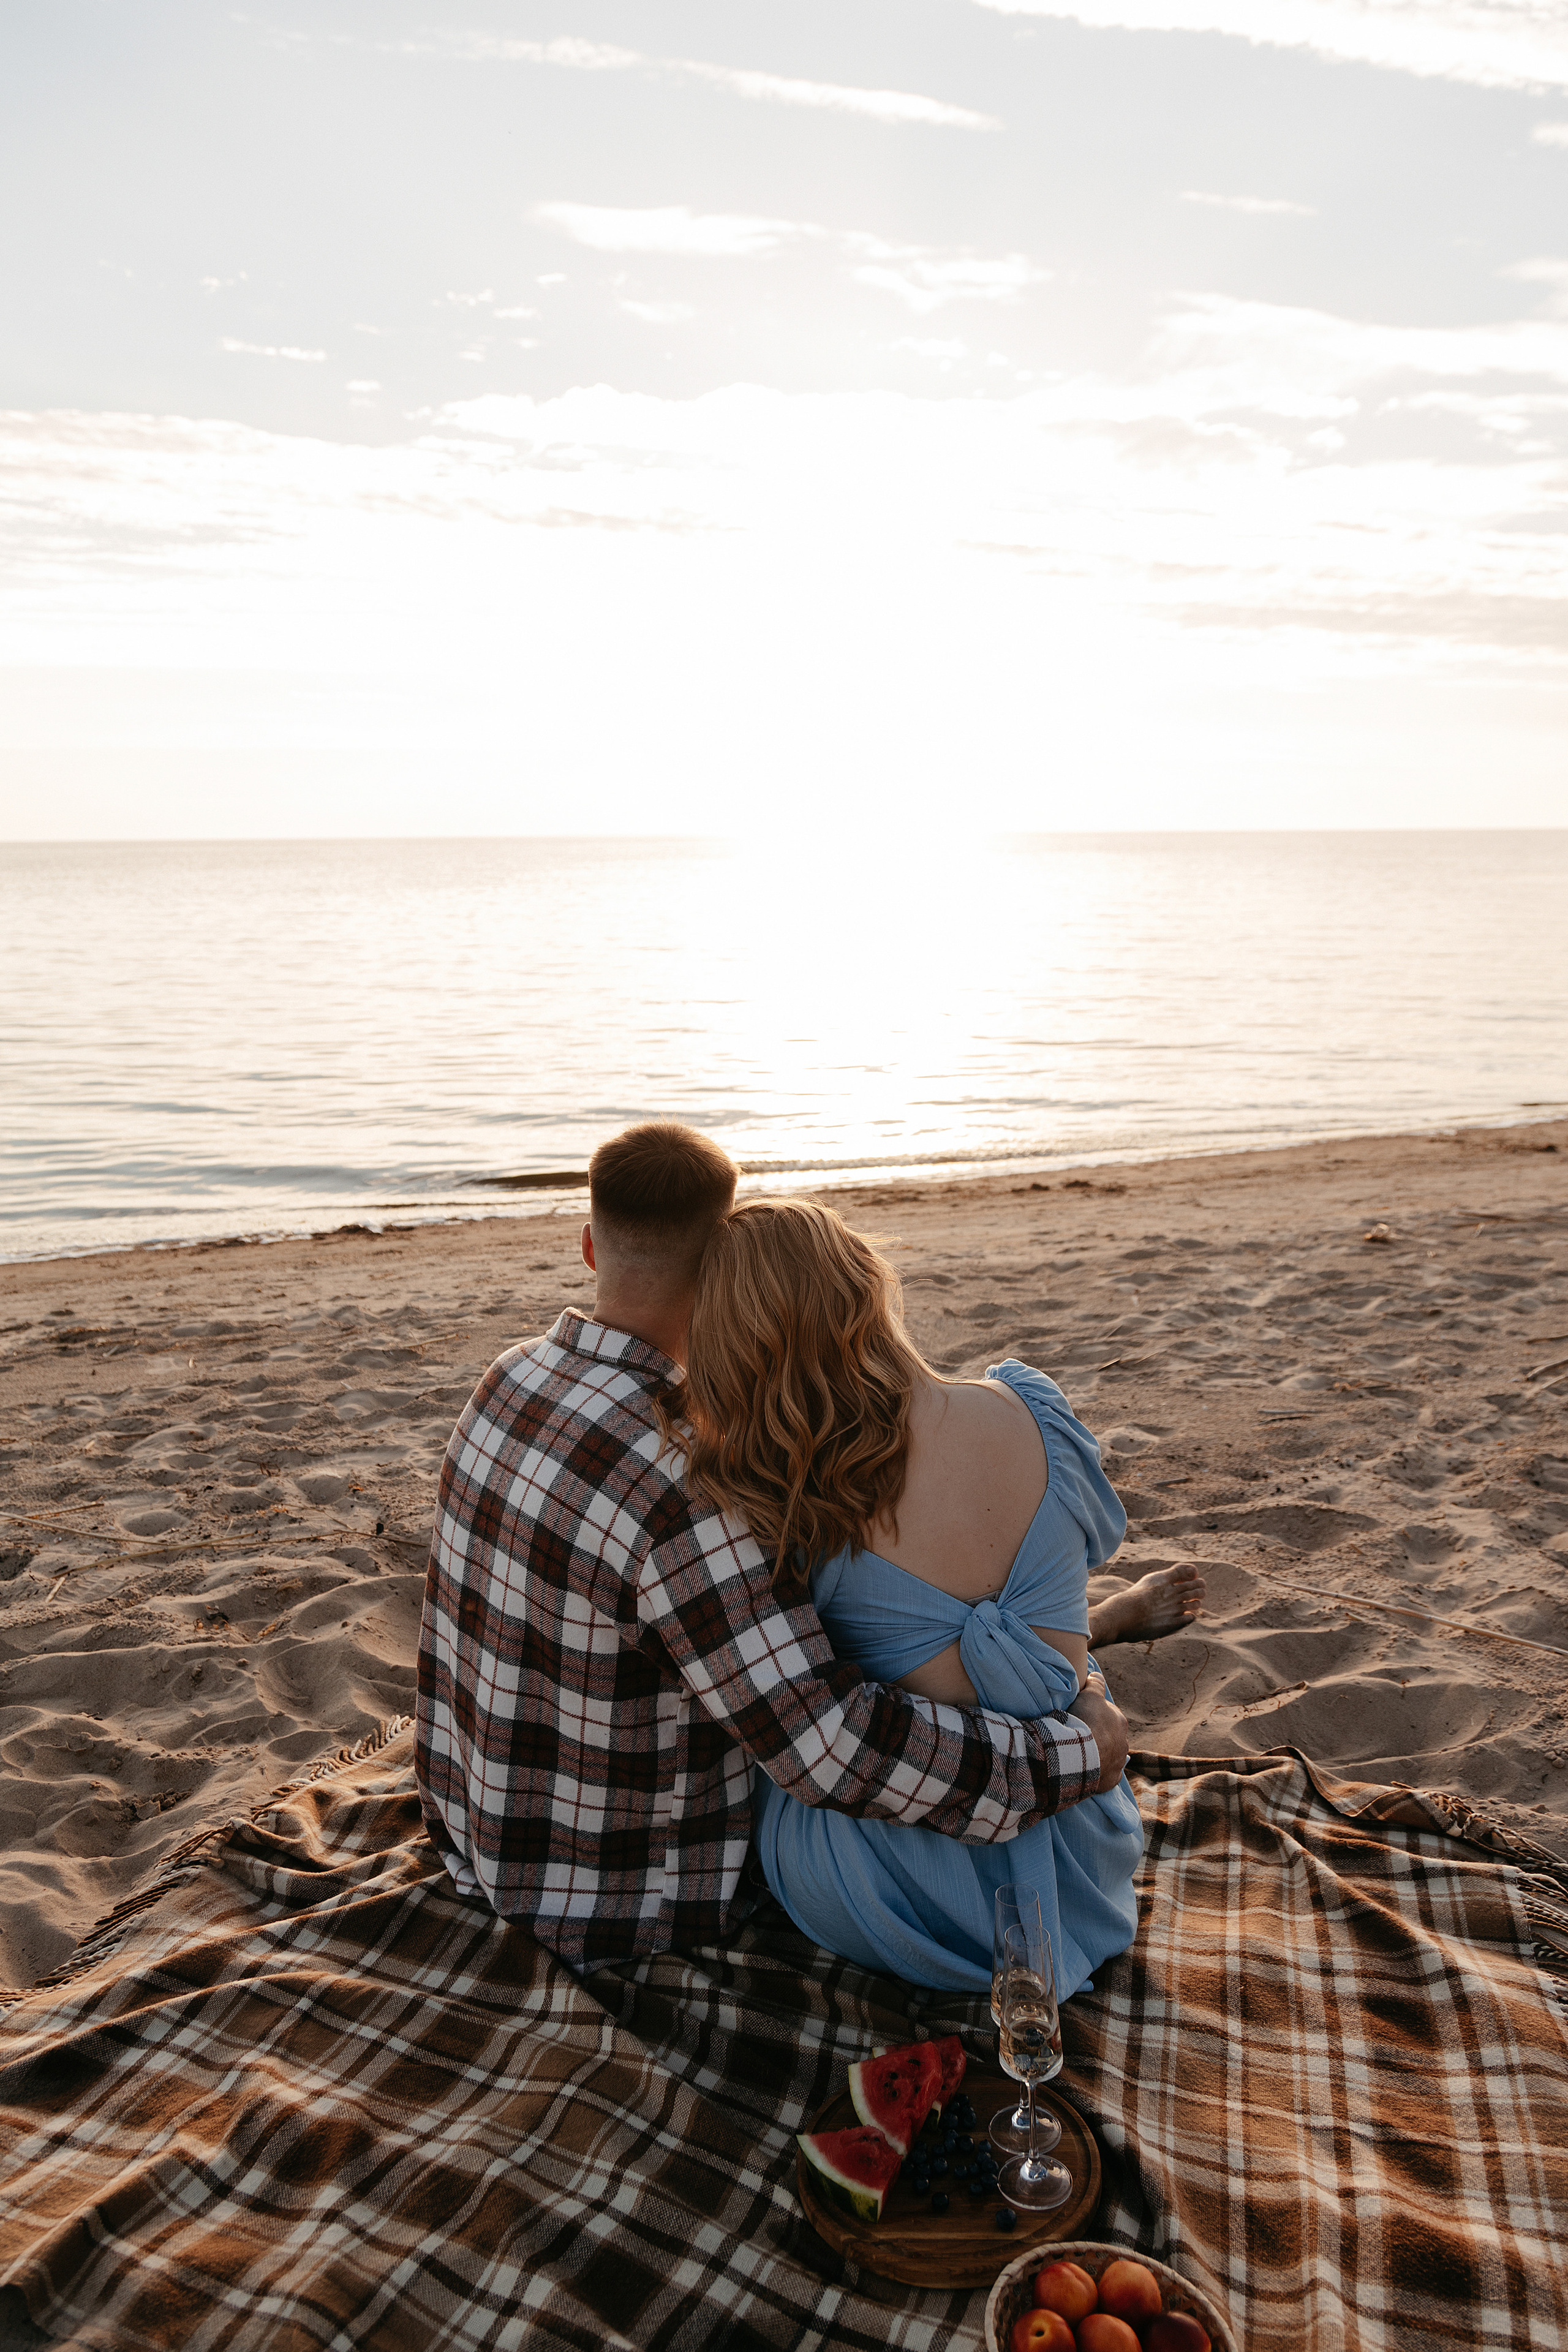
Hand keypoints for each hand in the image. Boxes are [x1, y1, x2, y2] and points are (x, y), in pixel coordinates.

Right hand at [1069, 1676, 1129, 1792]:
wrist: (1080, 1754)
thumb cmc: (1085, 1722)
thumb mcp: (1089, 1695)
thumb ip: (1095, 1684)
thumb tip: (1097, 1675)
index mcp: (1120, 1722)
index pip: (1110, 1715)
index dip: (1096, 1714)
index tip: (1083, 1716)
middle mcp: (1123, 1743)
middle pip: (1111, 1737)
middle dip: (1100, 1736)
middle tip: (1081, 1735)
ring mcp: (1118, 1763)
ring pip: (1110, 1756)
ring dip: (1099, 1754)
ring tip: (1082, 1753)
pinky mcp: (1110, 1780)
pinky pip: (1106, 1776)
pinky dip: (1099, 1773)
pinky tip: (1088, 1770)